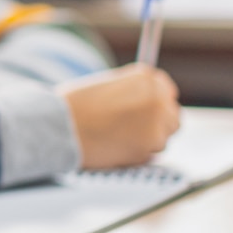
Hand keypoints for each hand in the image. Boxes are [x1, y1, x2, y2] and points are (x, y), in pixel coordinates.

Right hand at [57, 64, 179, 169]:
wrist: (60, 127)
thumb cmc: (77, 105)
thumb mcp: (109, 84)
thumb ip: (135, 90)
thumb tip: (156, 103)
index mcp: (147, 79)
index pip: (166, 90)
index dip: (155, 100)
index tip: (146, 107)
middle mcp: (157, 100)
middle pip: (172, 115)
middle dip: (158, 122)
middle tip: (134, 127)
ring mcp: (156, 126)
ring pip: (163, 137)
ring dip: (148, 139)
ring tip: (119, 136)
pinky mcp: (148, 150)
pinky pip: (151, 153)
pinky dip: (138, 153)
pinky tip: (116, 146)